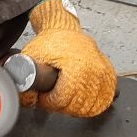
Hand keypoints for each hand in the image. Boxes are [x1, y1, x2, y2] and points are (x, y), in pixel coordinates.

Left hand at [20, 0, 115, 117]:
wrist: (65, 28)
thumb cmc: (50, 42)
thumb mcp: (32, 56)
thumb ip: (26, 79)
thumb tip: (28, 101)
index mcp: (76, 67)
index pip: (63, 100)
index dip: (49, 102)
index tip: (43, 97)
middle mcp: (94, 70)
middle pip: (78, 106)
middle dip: (62, 106)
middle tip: (53, 98)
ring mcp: (104, 72)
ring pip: (93, 106)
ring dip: (77, 108)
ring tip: (66, 99)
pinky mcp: (109, 74)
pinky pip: (106, 98)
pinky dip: (95, 103)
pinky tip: (83, 101)